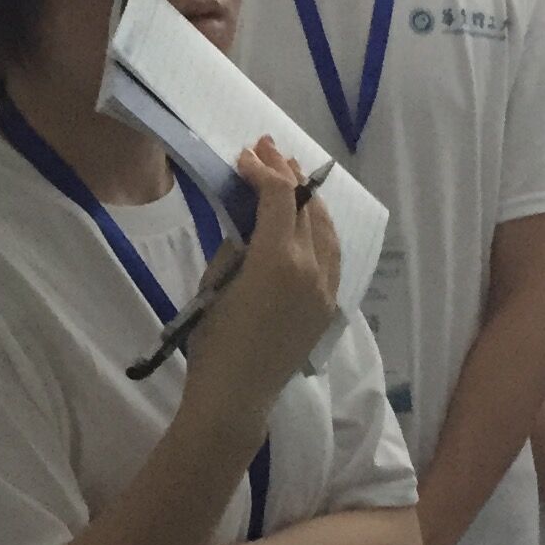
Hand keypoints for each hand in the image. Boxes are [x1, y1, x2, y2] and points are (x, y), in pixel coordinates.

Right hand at [181, 143, 341, 417]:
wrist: (237, 395)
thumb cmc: (213, 340)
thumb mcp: (215, 282)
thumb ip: (236, 246)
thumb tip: (250, 225)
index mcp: (277, 259)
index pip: (279, 196)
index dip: (262, 170)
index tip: (244, 156)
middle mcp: (311, 268)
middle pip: (307, 205)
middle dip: (286, 174)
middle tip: (266, 150)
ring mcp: (325, 287)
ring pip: (327, 227)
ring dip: (308, 198)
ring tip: (290, 176)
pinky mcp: (328, 305)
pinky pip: (332, 254)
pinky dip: (320, 228)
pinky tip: (308, 219)